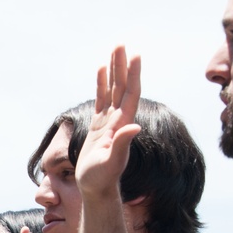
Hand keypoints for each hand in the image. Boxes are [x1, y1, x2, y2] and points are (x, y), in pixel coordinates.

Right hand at [74, 45, 141, 199]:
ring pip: (112, 90)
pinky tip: (101, 70)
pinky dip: (101, 84)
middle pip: (121, 86)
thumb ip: (122, 144)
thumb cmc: (102, 179)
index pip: (130, 94)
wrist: (96, 188)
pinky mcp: (99, 126)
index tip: (135, 55)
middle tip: (121, 44)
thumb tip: (134, 127)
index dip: (133, 74)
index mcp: (122, 124)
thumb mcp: (111, 162)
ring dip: (114, 70)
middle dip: (122, 65)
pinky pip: (101, 99)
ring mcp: (109, 122)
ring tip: (114, 50)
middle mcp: (118, 120)